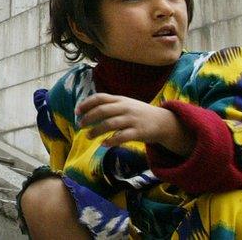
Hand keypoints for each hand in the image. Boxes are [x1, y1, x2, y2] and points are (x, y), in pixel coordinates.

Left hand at [76, 93, 192, 155]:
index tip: (77, 112)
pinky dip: (111, 140)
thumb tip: (88, 110)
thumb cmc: (139, 114)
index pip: (100, 98)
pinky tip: (103, 144)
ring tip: (88, 137)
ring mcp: (132, 120)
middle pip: (102, 111)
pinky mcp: (138, 132)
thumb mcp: (126, 104)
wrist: (164, 122)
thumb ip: (110, 105)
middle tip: (80, 125)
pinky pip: (122, 137)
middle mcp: (125, 108)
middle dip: (88, 118)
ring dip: (96, 131)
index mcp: (120, 100)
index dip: (86, 104)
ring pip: (110, 124)